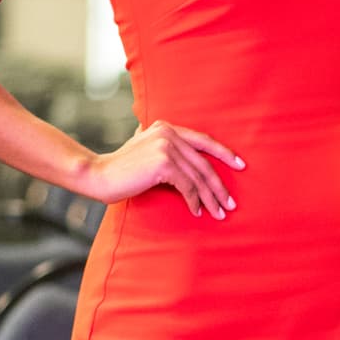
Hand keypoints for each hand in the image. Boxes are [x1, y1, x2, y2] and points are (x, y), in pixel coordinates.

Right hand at [87, 122, 244, 218]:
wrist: (99, 175)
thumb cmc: (122, 168)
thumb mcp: (143, 148)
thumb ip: (161, 145)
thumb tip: (181, 156)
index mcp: (167, 127)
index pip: (203, 140)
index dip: (224, 154)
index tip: (241, 166)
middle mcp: (169, 133)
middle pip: (204, 163)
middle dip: (219, 186)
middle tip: (230, 203)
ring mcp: (166, 147)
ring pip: (198, 178)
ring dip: (210, 198)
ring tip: (219, 213)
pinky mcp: (163, 164)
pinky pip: (187, 187)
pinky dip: (194, 201)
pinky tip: (196, 212)